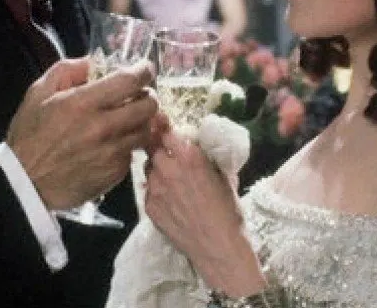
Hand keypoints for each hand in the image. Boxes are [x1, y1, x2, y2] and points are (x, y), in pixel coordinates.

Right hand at [7, 58, 157, 210]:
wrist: (26, 183)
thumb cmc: (29, 136)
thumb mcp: (38, 93)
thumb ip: (66, 71)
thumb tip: (93, 62)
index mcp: (83, 103)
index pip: (130, 80)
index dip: (144, 70)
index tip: (144, 69)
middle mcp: (103, 128)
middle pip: (149, 106)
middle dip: (146, 96)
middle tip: (136, 97)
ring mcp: (112, 153)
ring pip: (146, 130)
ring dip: (139, 122)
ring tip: (125, 121)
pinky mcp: (115, 174)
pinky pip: (133, 153)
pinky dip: (126, 146)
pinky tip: (111, 145)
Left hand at [145, 132, 264, 296]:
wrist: (218, 246)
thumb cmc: (228, 210)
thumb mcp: (223, 176)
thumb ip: (207, 159)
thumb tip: (199, 149)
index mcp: (189, 156)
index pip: (166, 132)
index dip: (165, 131)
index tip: (165, 131)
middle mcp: (168, 168)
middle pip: (153, 148)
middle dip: (159, 150)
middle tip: (168, 157)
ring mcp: (155, 188)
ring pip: (148, 169)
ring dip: (156, 169)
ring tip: (168, 180)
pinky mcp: (149, 207)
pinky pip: (147, 191)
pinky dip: (155, 191)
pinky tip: (168, 200)